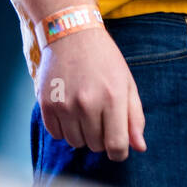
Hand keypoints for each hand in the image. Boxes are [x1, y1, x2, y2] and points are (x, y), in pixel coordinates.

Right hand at [36, 27, 146, 160]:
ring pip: (75, 143)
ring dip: (82, 133)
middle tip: (101, 114)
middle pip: (95, 146)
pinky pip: (56, 135)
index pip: (116, 146)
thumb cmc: (104, 59)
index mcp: (113, 97)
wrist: (72, 34)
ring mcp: (65, 105)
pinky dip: (64, 128)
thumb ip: (135, 117)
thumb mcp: (126, 82)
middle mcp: (88, 103)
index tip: (118, 147)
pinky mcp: (47, 104)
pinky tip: (69, 108)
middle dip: (101, 136)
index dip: (119, 152)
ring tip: (85, 108)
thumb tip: (139, 148)